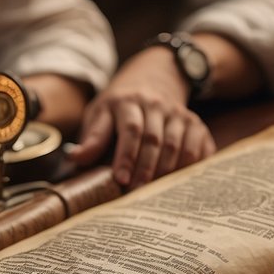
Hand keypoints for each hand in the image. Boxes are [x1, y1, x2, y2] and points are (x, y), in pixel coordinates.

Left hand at [69, 48, 215, 186]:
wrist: (152, 80)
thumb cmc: (119, 107)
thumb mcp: (100, 114)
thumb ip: (92, 137)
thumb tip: (74, 158)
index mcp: (128, 101)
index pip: (130, 129)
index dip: (126, 156)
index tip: (120, 179)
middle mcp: (156, 104)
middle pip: (154, 139)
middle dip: (145, 168)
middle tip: (136, 192)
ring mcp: (178, 113)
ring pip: (177, 145)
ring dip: (167, 171)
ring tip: (155, 192)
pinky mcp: (195, 123)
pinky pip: (199, 146)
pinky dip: (192, 166)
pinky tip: (182, 183)